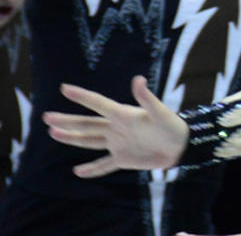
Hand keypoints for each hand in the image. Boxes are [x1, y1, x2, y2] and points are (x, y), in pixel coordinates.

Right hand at [43, 75, 187, 177]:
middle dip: (67, 121)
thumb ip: (147, 97)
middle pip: (87, 124)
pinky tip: (78, 172)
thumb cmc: (172, 125)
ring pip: (90, 141)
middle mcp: (117, 128)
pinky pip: (104, 165)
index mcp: (123, 115)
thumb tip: (138, 79)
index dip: (82, 96)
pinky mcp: (124, 159)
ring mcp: (118, 144)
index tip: (64, 88)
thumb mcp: (159, 111)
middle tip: (47, 117)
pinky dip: (92, 169)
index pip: (98, 104)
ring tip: (53, 133)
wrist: (182, 147)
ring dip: (72, 138)